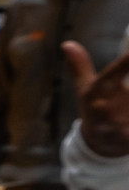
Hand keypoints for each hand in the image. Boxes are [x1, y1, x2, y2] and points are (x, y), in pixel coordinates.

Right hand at [64, 40, 128, 158]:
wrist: (98, 146)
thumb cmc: (95, 109)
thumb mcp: (85, 89)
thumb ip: (80, 66)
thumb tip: (67, 43)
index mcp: (96, 90)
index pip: (114, 72)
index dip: (126, 63)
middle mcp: (105, 106)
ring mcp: (117, 123)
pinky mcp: (126, 137)